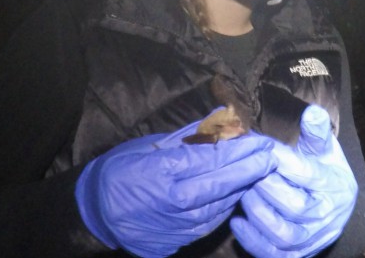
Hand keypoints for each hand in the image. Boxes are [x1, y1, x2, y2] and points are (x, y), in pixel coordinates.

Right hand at [75, 112, 275, 257]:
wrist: (94, 212)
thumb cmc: (119, 170)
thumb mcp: (149, 145)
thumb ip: (188, 137)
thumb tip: (220, 122)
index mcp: (163, 171)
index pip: (210, 159)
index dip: (238, 150)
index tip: (259, 140)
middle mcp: (172, 201)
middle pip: (221, 184)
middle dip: (249, 168)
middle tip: (270, 155)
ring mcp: (175, 226)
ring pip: (219, 206)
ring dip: (241, 188)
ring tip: (257, 172)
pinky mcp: (175, 242)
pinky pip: (209, 224)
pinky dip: (225, 207)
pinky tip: (235, 194)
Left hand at [230, 105, 357, 257]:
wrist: (336, 208)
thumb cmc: (324, 170)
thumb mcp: (325, 149)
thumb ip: (317, 131)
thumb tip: (312, 111)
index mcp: (335, 185)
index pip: (305, 173)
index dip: (279, 159)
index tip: (258, 146)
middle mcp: (328, 217)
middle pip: (295, 206)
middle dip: (265, 186)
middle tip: (244, 170)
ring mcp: (314, 240)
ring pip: (284, 234)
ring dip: (258, 213)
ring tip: (241, 192)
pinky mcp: (298, 256)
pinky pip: (274, 255)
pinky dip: (253, 241)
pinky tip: (236, 221)